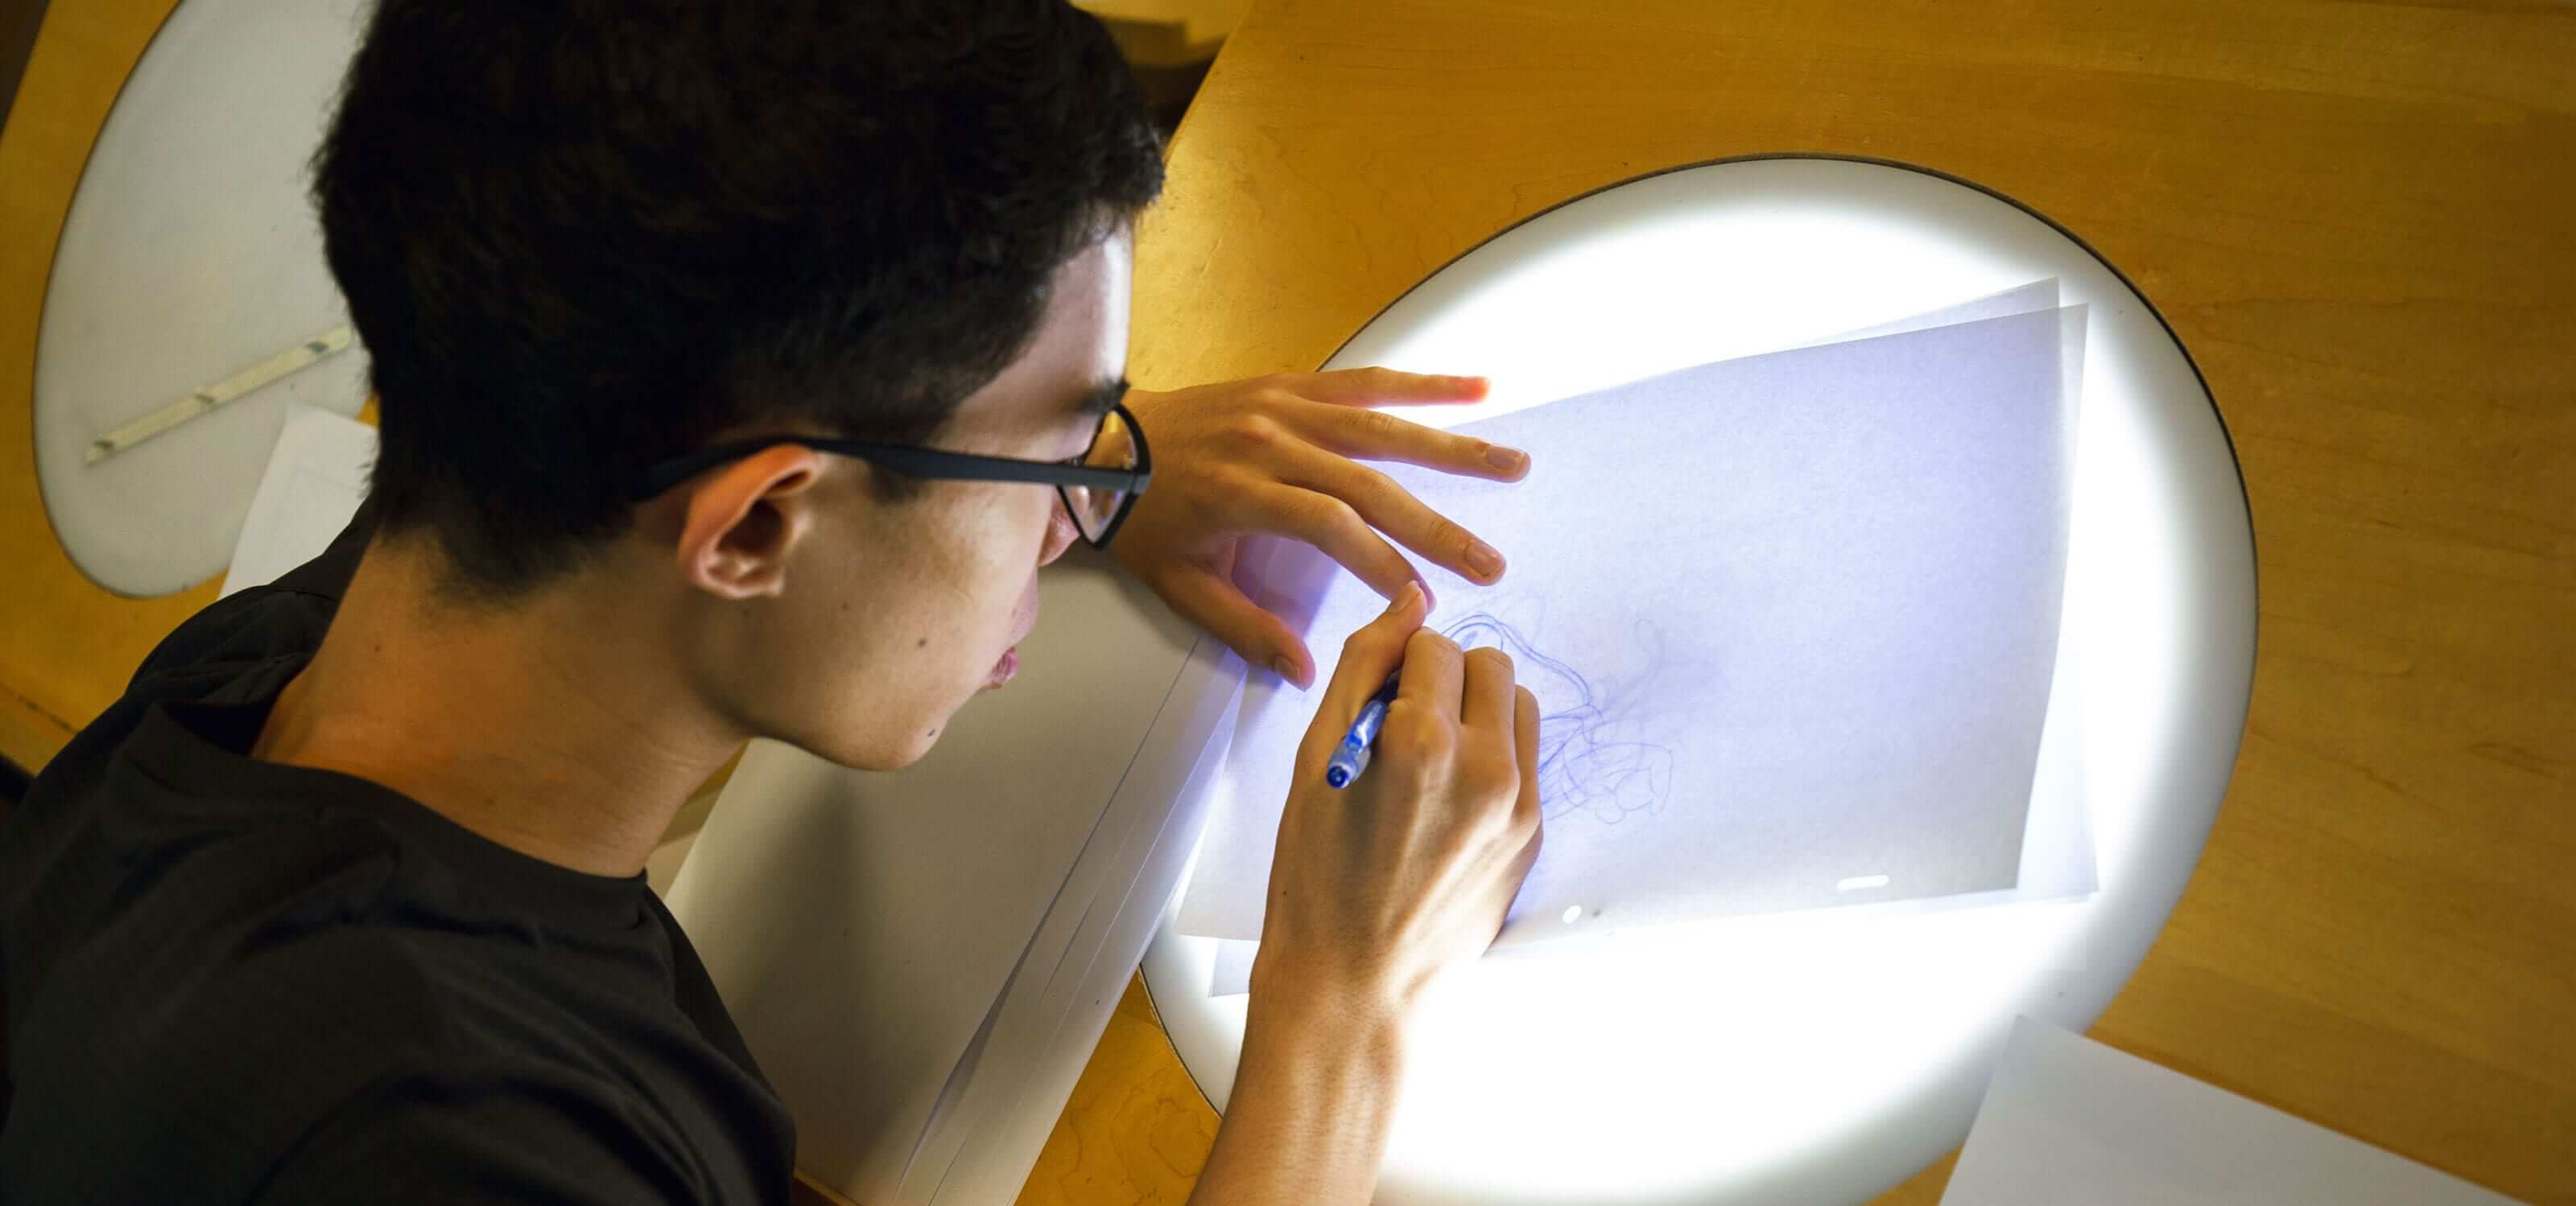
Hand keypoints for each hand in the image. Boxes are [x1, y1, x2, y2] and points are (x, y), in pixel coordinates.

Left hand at [1110, 368, 1531, 686]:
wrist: (1097, 439)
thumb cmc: (1139, 518)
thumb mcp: (1178, 585)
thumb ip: (1244, 628)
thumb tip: (1305, 674)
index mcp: (1241, 493)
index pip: (1330, 527)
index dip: (1380, 562)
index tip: (1422, 601)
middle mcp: (1270, 441)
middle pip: (1370, 483)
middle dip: (1437, 526)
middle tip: (1492, 564)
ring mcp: (1284, 405)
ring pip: (1382, 425)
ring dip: (1453, 447)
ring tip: (1514, 465)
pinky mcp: (1290, 385)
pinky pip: (1365, 381)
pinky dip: (1422, 384)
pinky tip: (1478, 389)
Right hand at [1254, 582, 1543, 1012]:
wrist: (1355, 983)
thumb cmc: (1317, 877)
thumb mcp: (1316, 758)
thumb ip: (1364, 664)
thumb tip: (1409, 599)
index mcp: (1424, 742)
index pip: (1433, 642)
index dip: (1398, 664)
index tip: (1376, 703)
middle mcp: (1486, 770)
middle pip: (1488, 663)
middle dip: (1445, 678)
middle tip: (1402, 725)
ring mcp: (1519, 806)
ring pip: (1518, 704)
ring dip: (1478, 710)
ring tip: (1430, 758)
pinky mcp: (1533, 835)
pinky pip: (1525, 758)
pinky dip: (1492, 756)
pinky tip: (1447, 798)